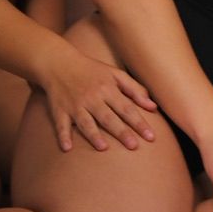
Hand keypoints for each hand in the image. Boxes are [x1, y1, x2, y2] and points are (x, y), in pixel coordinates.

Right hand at [38, 45, 158, 152]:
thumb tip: (153, 107)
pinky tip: (67, 148)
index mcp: (108, 89)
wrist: (60, 63)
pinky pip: (61, 125)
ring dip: (93, 135)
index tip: (151, 137)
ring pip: (85, 122)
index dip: (139, 123)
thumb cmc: (92, 70)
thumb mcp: (115, 74)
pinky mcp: (59, 110)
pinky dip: (63, 136)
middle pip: (108, 117)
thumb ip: (135, 89)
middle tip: (134, 147)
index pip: (127, 108)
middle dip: (121, 132)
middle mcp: (92, 98)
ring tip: (104, 148)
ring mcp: (75, 105)